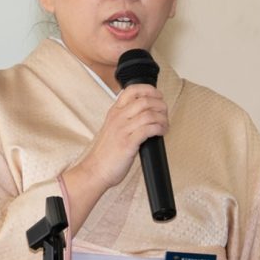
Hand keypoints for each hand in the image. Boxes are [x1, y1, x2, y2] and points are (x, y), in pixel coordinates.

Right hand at [61, 84, 168, 231]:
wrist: (95, 170)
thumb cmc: (106, 153)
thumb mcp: (112, 128)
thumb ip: (126, 119)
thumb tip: (146, 114)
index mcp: (114, 112)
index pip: (132, 90)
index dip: (149, 89)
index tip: (158, 96)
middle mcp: (118, 118)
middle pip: (144, 100)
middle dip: (160, 105)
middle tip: (165, 114)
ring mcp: (122, 130)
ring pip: (149, 114)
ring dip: (162, 118)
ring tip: (165, 126)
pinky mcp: (128, 144)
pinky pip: (148, 129)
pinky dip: (159, 128)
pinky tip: (161, 132)